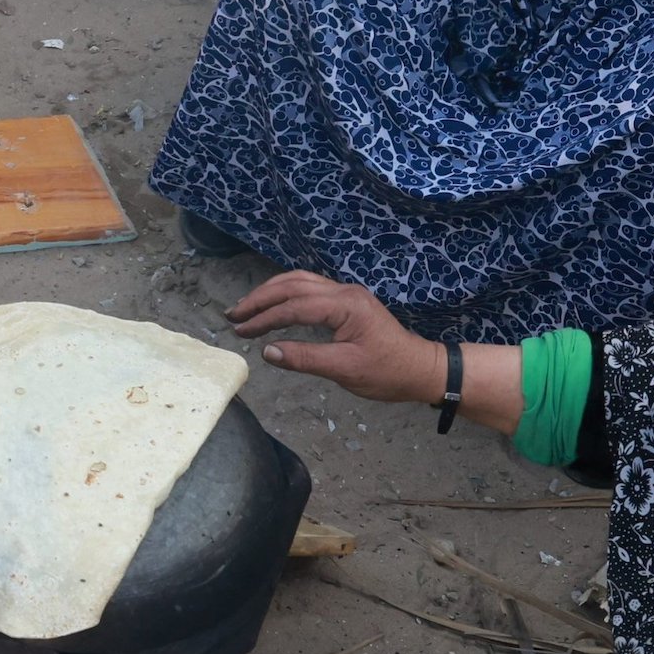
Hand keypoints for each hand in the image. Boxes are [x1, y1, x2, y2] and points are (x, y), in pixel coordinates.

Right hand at [226, 270, 444, 403]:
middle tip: (234, 315)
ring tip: (246, 308)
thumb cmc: (387, 373)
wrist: (420, 368)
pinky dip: (286, 293)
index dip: (265, 318)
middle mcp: (344, 292)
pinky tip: (273, 303)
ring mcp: (346, 293)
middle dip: (260, 298)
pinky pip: (310, 287)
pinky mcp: (347, 301)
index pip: (295, 306)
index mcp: (345, 305)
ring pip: (300, 281)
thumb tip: (268, 352)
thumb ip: (305, 358)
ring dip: (271, 292)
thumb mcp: (345, 370)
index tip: (242, 331)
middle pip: (293, 284)